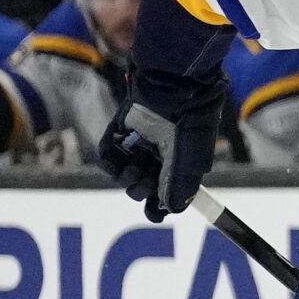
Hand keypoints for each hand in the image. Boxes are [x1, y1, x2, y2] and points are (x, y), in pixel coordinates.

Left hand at [97, 70, 224, 222]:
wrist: (174, 84)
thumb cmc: (190, 120)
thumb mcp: (190, 159)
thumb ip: (180, 186)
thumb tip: (172, 209)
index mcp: (180, 161)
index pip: (167, 191)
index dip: (160, 206)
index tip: (155, 214)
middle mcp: (159, 154)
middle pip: (144, 186)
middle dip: (142, 191)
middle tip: (145, 184)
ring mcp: (139, 142)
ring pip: (125, 173)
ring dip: (126, 178)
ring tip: (133, 170)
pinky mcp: (120, 131)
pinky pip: (108, 154)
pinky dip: (110, 161)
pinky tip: (117, 160)